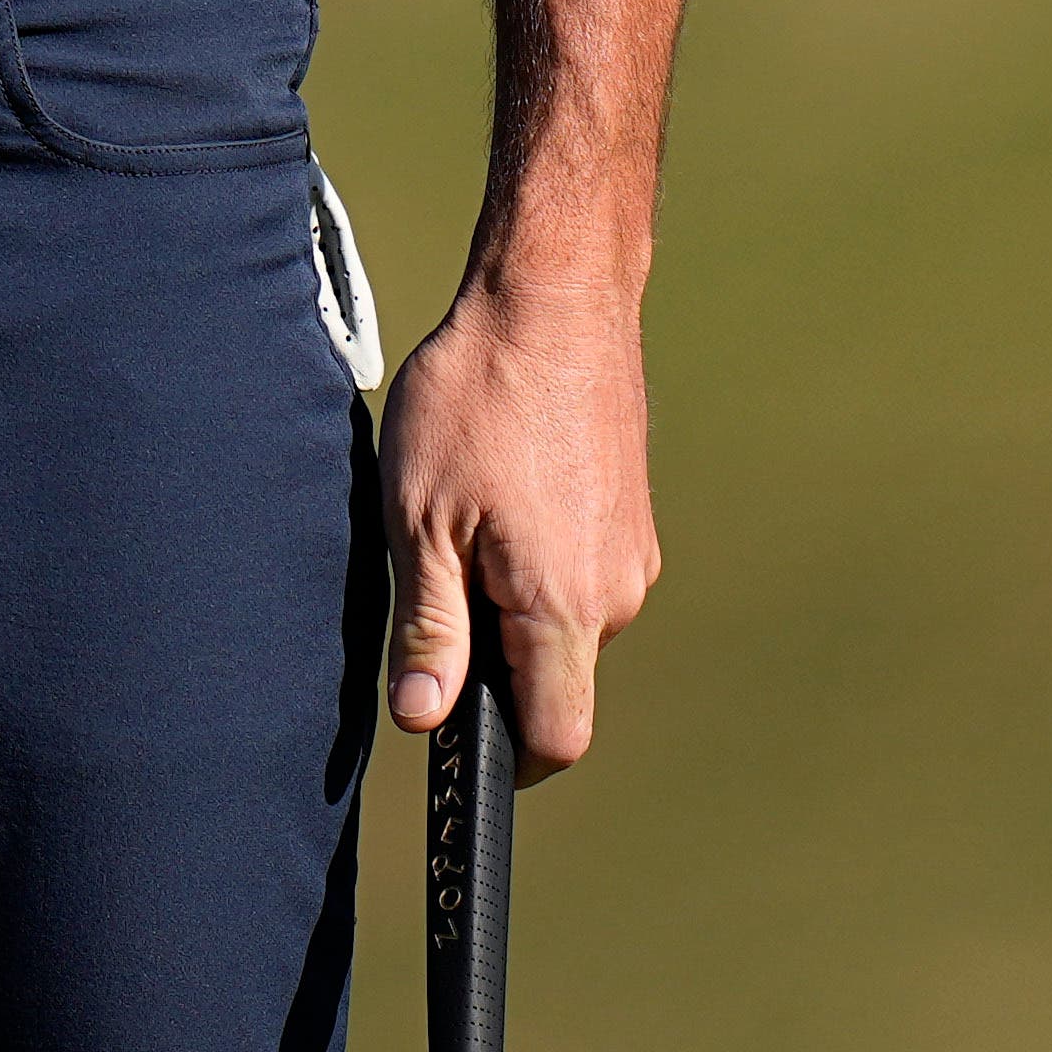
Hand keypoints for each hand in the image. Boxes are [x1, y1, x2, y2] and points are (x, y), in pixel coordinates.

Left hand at [377, 275, 659, 769]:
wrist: (554, 295)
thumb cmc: (477, 396)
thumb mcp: (419, 516)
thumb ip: (429, 628)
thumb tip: (423, 719)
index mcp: (564, 606)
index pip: (554, 740)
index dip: (500, 756)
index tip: (450, 725)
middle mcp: (616, 593)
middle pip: (555, 682)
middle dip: (494, 663)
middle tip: (434, 579)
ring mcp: (632, 553)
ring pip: (566, 626)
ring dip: (512, 603)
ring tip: (463, 518)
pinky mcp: (631, 517)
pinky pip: (580, 576)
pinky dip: (536, 561)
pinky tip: (497, 494)